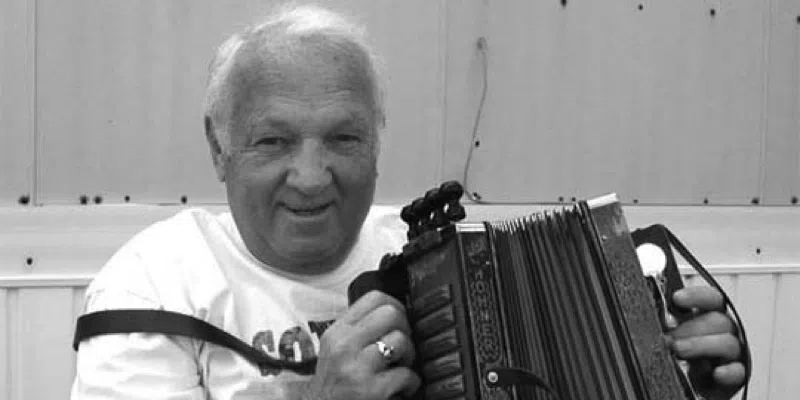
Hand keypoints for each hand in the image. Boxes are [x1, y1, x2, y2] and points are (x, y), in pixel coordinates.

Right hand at [301, 291, 420, 399]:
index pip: (374, 297)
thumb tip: (395, 313)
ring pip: (401, 341)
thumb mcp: (336, 350)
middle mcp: (344, 346)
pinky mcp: (372, 390)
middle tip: (401, 347)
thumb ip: (359, 330)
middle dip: (405, 330)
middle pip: (391, 314)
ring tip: (400, 368)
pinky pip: (407, 375)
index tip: (398, 321)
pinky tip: (401, 389)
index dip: (396, 305)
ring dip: (410, 357)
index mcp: (338, 332)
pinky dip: (411, 383)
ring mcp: (357, 368)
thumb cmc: (335, 384)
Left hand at [667, 286, 746, 399]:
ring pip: (727, 343)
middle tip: (670, 335)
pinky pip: (737, 372)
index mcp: (711, 316)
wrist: (692, 385)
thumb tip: (657, 316)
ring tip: (679, 350)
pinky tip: (716, 372)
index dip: (696, 296)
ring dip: (701, 345)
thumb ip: (670, 324)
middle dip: (691, 326)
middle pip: (718, 320)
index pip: (711, 299)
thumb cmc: (684, 355)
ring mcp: (732, 354)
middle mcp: (725, 332)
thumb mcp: (676, 336)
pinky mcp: (735, 377)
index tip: (677, 298)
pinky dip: (728, 371)